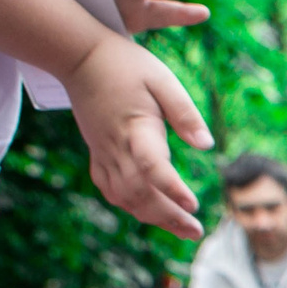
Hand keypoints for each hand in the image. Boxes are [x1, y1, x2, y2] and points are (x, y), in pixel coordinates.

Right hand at [60, 34, 209, 237]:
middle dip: (169, 215)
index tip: (193, 205)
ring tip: (183, 230)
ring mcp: (103, 152)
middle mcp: (115, 146)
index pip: (151, 165)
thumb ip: (185, 113)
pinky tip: (150, 214)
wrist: (79, 57)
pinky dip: (130, 206)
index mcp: (135, 128)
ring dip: (153, 217)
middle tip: (197, 231)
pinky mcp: (97, 152)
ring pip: (125, 196)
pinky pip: (110, 189)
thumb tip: (206, 145)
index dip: (171, 187)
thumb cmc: (125, 65)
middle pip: (140, 191)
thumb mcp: (162, 79)